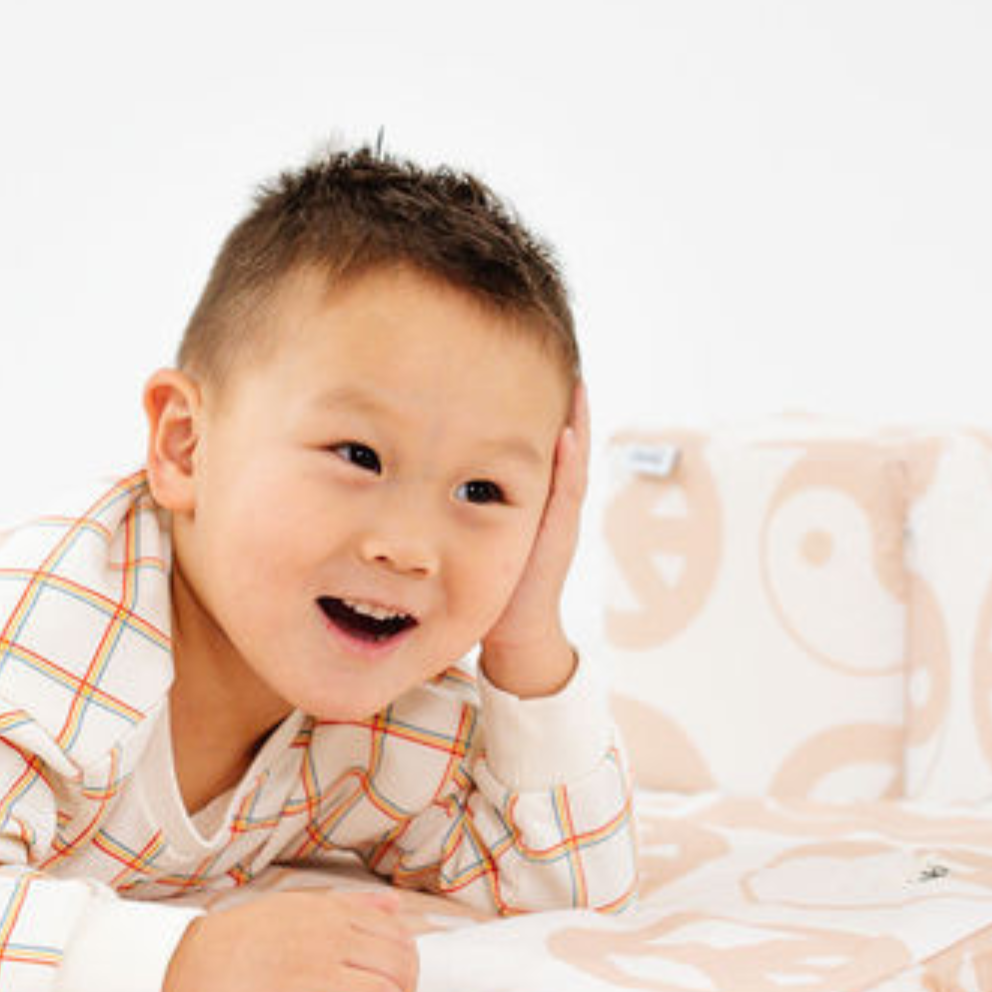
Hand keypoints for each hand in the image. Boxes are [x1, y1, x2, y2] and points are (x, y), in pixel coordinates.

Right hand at [159, 887, 419, 991]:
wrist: (188, 967)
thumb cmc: (244, 937)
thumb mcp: (296, 905)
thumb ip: (349, 906)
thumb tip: (393, 906)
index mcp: (329, 915)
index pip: (399, 938)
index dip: (408, 964)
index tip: (397, 978)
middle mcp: (326, 943)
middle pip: (400, 970)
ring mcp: (310, 979)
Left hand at [480, 380, 588, 698]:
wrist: (513, 634)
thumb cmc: (486, 585)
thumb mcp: (467, 530)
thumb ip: (454, 499)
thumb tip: (416, 465)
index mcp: (529, 498)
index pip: (537, 443)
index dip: (535, 406)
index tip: (527, 365)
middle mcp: (550, 503)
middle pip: (562, 442)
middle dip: (563, 402)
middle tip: (561, 357)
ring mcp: (559, 519)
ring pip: (572, 460)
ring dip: (574, 422)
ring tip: (575, 381)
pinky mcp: (559, 538)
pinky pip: (568, 493)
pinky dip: (570, 461)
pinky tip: (565, 432)